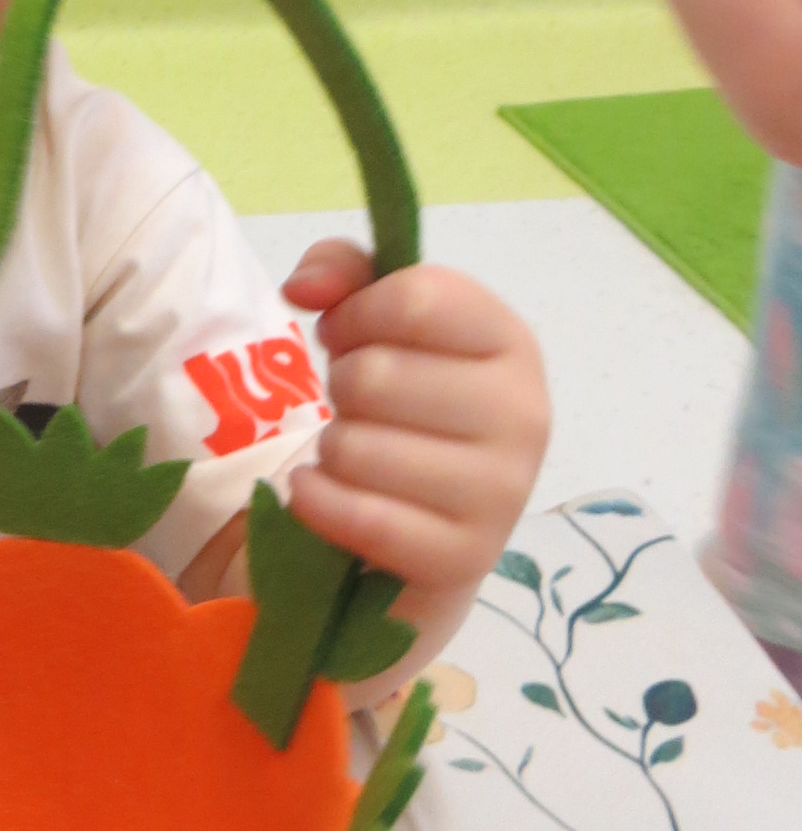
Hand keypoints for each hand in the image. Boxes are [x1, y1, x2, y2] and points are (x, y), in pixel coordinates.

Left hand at [281, 247, 547, 596]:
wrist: (425, 529)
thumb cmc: (403, 412)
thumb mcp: (378, 325)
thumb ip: (344, 273)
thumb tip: (305, 286)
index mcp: (511, 342)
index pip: (416, 298)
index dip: (355, 314)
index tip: (346, 336)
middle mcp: (524, 414)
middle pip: (374, 376)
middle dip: (341, 391)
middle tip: (358, 410)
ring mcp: (502, 493)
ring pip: (354, 447)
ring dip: (330, 451)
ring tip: (356, 457)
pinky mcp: (463, 558)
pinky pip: (358, 517)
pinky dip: (317, 503)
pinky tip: (325, 495)